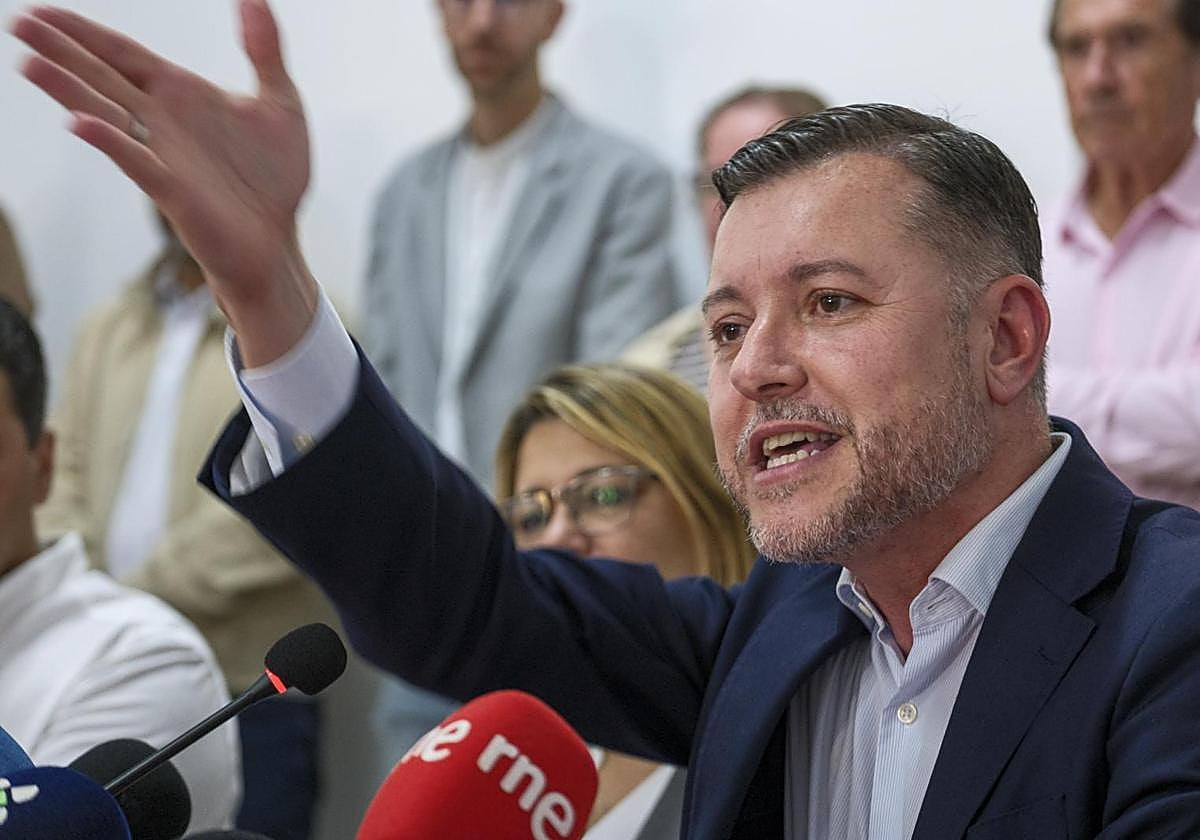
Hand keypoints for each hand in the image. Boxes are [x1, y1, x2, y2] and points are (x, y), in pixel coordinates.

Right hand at [11, 0, 317, 364]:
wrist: (278, 239)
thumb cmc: (274, 177)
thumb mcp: (280, 104)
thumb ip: (266, 51)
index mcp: (182, 95)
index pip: (123, 55)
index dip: (85, 33)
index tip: (43, 10)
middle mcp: (162, 122)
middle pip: (102, 77)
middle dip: (62, 50)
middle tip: (19, 21)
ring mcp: (163, 156)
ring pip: (106, 115)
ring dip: (68, 90)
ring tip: (29, 63)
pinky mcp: (174, 192)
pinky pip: (138, 163)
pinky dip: (112, 143)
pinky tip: (83, 126)